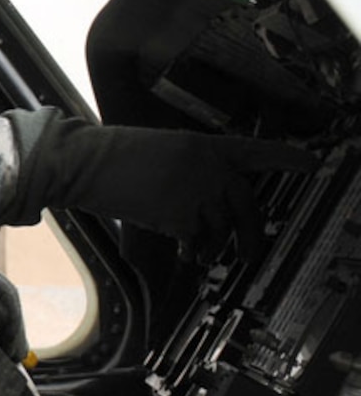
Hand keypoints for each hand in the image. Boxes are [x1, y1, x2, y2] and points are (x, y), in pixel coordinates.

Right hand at [9, 113, 318, 258]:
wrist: (83, 162)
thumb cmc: (112, 154)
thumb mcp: (161, 149)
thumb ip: (191, 166)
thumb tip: (207, 195)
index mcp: (202, 145)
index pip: (255, 151)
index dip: (287, 157)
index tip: (312, 163)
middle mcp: (207, 167)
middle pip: (246, 203)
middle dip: (251, 230)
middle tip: (251, 248)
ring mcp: (196, 192)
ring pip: (221, 225)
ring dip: (214, 242)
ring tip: (202, 251)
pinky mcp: (180, 214)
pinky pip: (197, 238)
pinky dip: (191, 247)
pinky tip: (182, 249)